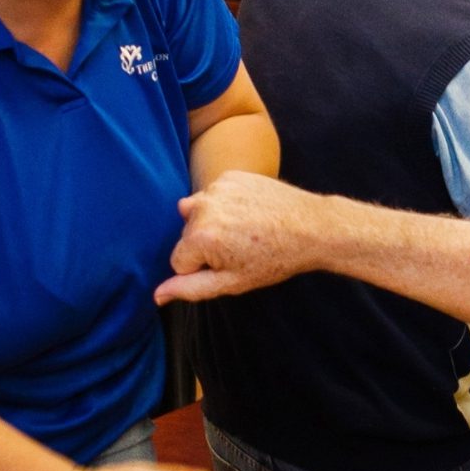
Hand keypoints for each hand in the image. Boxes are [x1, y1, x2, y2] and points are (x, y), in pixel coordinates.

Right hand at [155, 171, 330, 303]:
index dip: (202, 269)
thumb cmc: (274, 259)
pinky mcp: (230, 175)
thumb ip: (190, 289)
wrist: (311, 227)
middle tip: (240, 248)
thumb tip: (157, 295)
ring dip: (213, 223)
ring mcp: (216, 187)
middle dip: (206, 245)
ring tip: (244, 231)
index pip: (178, 261)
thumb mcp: (232, 282)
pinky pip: (213, 195)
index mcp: (200, 236)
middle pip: (186, 236)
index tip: (229, 264)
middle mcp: (202, 206)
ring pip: (197, 213)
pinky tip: (248, 214)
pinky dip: (225, 205)